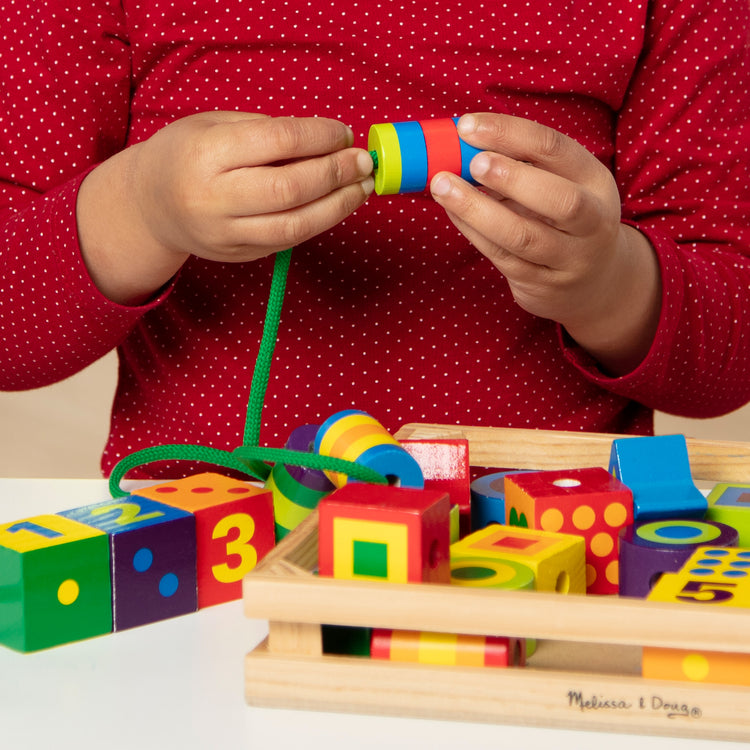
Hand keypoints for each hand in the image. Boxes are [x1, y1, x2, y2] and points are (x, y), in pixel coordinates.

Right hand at [78, 112, 373, 302]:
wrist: (150, 206)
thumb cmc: (186, 155)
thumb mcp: (213, 125)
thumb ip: (266, 131)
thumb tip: (328, 141)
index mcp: (205, 154)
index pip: (277, 142)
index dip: (320, 137)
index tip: (344, 133)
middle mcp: (214, 199)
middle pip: (290, 189)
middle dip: (336, 174)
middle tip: (364, 162)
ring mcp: (225, 234)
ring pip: (295, 225)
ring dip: (338, 207)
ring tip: (362, 189)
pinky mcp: (239, 255)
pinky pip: (288, 240)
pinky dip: (319, 221)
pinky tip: (336, 205)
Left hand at [429, 112, 660, 374]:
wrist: (594, 283)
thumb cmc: (563, 219)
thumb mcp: (559, 182)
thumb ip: (521, 162)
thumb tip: (461, 142)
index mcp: (595, 181)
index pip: (556, 149)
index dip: (509, 134)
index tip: (467, 126)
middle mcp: (592, 222)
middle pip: (560, 200)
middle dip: (512, 177)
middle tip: (472, 162)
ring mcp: (570, 260)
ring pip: (523, 236)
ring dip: (478, 210)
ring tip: (443, 187)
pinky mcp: (542, 286)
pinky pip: (502, 258)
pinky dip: (473, 232)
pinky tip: (453, 213)